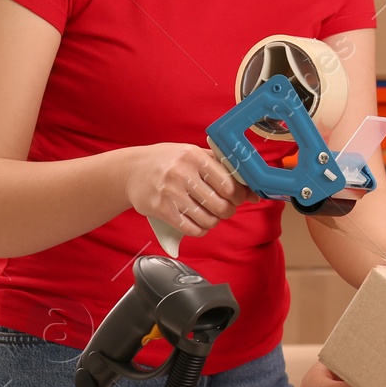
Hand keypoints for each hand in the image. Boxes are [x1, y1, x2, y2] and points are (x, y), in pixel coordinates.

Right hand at [126, 143, 254, 239]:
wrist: (132, 170)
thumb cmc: (170, 162)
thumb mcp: (194, 156)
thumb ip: (223, 170)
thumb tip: (254, 194)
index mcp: (194, 156)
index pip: (228, 184)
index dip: (239, 196)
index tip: (238, 198)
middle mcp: (182, 173)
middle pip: (220, 205)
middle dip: (228, 211)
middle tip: (225, 209)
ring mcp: (170, 192)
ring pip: (207, 219)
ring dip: (214, 222)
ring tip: (211, 215)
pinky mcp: (160, 209)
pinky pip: (191, 228)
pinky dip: (201, 230)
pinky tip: (199, 224)